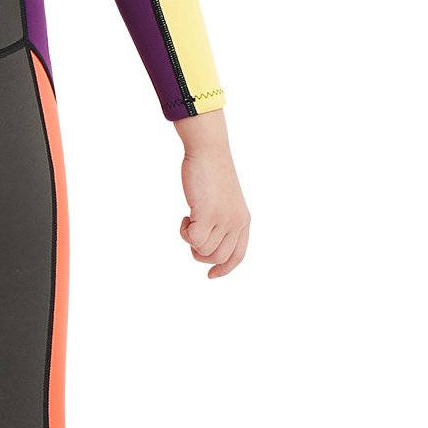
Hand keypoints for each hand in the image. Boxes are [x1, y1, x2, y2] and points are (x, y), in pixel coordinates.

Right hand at [176, 119, 249, 277]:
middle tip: (192, 235)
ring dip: (190, 240)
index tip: (211, 276)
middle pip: (218, 257)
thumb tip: (206, 247)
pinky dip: (184, 232)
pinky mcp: (208, 214)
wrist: (209, 152)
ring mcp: (224, 220)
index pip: (238, 255)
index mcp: (243, 221)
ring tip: (189, 219)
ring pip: (204, 251)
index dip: (224, 268)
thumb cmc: (211, 173)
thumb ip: (221, 220)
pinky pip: (193, 239)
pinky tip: (185, 215)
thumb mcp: (223, 201)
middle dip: (200, 254)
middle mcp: (237, 223)